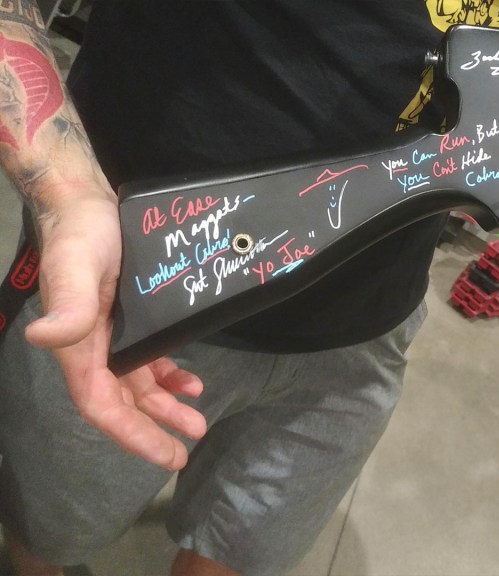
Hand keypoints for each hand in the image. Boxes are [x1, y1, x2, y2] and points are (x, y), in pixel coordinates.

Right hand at [24, 192, 206, 470]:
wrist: (85, 201)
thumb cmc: (81, 232)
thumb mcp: (76, 265)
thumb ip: (69, 303)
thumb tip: (46, 337)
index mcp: (77, 345)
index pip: (101, 404)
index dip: (132, 434)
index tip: (166, 455)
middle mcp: (93, 346)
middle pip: (122, 402)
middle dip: (153, 428)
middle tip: (187, 449)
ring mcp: (111, 333)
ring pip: (138, 383)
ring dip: (166, 404)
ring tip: (197, 420)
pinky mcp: (129, 318)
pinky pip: (147, 357)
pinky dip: (169, 373)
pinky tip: (192, 379)